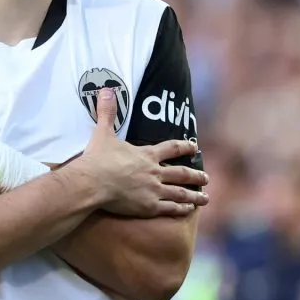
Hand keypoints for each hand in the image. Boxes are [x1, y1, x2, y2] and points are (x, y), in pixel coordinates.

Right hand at [71, 89, 209, 217]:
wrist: (92, 182)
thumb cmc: (97, 158)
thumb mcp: (103, 132)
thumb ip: (107, 112)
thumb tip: (106, 89)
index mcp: (147, 154)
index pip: (172, 148)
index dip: (185, 147)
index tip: (196, 147)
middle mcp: (155, 172)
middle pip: (182, 173)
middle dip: (197, 175)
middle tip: (207, 178)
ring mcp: (154, 190)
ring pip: (180, 193)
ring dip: (195, 195)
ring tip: (206, 198)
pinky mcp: (148, 207)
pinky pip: (170, 208)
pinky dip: (181, 209)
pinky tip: (189, 210)